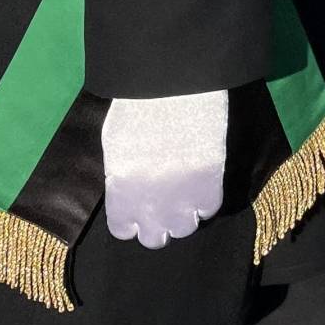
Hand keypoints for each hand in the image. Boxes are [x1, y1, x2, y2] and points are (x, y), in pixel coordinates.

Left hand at [101, 90, 227, 247]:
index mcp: (120, 193)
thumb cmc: (137, 105)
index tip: (140, 206)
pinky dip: (206, 200)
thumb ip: (121, 175)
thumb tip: (129, 190)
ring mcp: (181, 198)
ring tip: (187, 192)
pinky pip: (209, 209)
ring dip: (185, 214)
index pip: (124, 229)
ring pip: (184, 228)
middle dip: (159, 223)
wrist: (173, 86)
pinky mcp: (209, 185)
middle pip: (155, 238)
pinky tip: (204, 182)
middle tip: (166, 202)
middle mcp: (149, 204)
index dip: (133, 219)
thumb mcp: (115, 144)